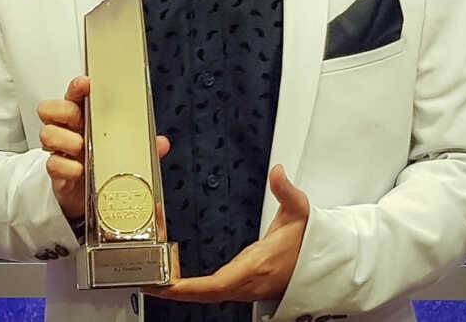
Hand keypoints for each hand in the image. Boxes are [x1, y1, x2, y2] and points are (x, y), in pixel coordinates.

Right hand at [38, 75, 170, 219]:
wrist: (89, 194)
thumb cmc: (104, 160)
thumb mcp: (125, 148)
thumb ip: (144, 144)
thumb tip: (162, 143)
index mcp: (85, 115)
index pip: (74, 92)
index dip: (77, 86)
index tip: (85, 83)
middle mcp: (68, 128)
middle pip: (51, 108)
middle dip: (65, 112)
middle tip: (79, 121)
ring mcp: (60, 149)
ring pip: (47, 133)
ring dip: (65, 139)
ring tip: (80, 147)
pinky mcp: (57, 171)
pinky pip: (53, 163)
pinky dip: (66, 166)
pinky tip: (79, 170)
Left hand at [145, 164, 308, 302]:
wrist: (322, 264)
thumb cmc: (308, 243)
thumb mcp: (299, 213)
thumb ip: (286, 191)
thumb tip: (278, 172)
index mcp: (255, 267)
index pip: (216, 284)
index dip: (188, 287)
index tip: (164, 283)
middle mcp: (244, 283)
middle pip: (201, 293)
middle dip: (170, 287)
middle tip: (142, 277)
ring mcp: (241, 288)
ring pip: (203, 294)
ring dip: (176, 285)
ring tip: (150, 271)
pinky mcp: (239, 286)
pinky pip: (209, 289)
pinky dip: (188, 284)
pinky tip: (173, 272)